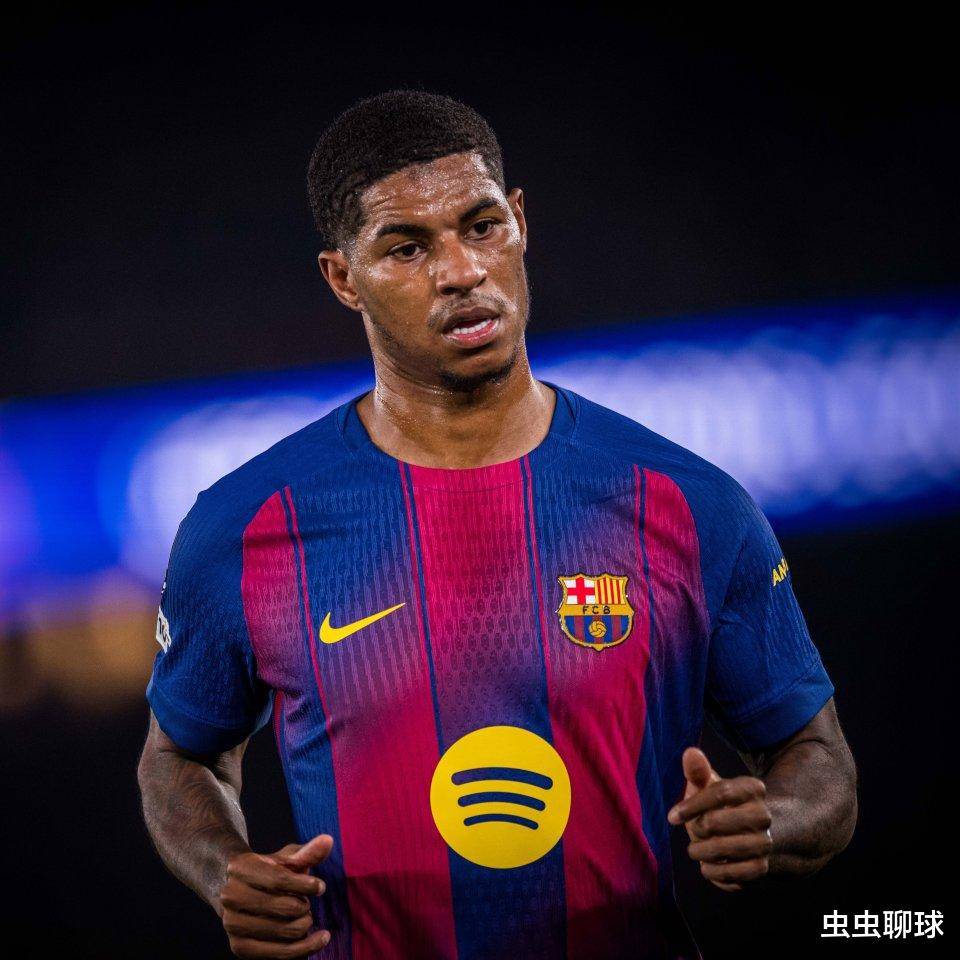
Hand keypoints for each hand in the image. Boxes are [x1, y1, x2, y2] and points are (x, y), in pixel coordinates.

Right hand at [219, 834, 333, 957]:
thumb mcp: (285, 859)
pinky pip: (279, 953)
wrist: (238, 890)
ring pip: (285, 932)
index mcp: (240, 868)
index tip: (321, 887)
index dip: (304, 884)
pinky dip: (304, 948)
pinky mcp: (239, 947)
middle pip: (285, 908)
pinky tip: (320, 939)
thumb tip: (328, 840)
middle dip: (305, 906)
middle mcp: (230, 897)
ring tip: (306, 916)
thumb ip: (307, 852)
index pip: (279, 879)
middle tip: (307, 902)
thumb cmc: (268, 871)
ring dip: (305, 925)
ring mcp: (232, 924)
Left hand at [667, 747, 772, 891]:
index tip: (671, 817)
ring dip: (701, 852)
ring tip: (695, 850)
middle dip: (697, 829)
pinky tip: (707, 865)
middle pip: (716, 822)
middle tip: (693, 832)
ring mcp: (764, 842)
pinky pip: (732, 874)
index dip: (691, 805)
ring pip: (722, 849)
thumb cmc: (722, 805)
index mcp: (752, 789)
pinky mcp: (762, 868)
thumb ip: (698, 771)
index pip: (720, 793)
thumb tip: (689, 752)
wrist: (754, 834)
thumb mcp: (711, 785)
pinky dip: (714, 872)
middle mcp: (763, 815)